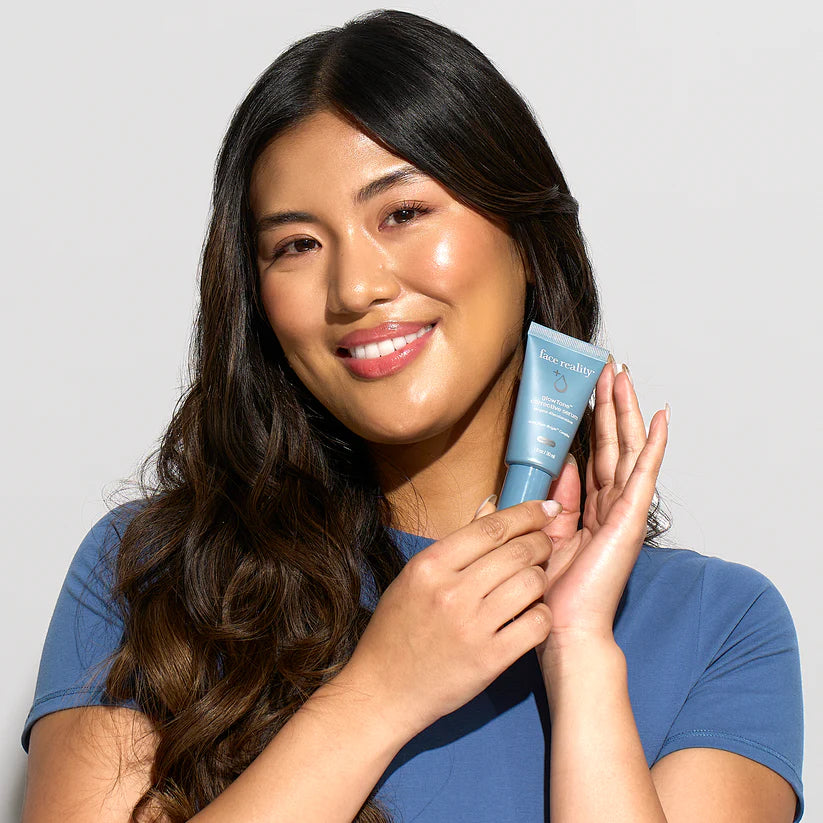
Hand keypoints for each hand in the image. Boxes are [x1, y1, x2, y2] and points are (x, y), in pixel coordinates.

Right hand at [342, 500, 559, 739]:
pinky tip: (534, 613)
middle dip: (541, 543)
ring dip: (541, 578)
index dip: (527, 513)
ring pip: (532, 583)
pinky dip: (542, 614)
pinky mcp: (490, 659)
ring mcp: (472, 626)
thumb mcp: (415, 578)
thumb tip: (490, 508)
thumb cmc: (397, 630)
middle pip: (518, 551)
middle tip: (545, 545)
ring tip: (535, 581)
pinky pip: (536, 624)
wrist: (383, 690)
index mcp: (430, 566)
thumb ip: (455, 547)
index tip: (545, 508)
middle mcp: (452, 592)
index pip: (491, 527)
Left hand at [536, 362, 668, 656]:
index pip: (595, 456)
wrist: (565, 628)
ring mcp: (624, 512)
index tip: (588, 392)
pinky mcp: (630, 519)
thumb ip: (554, 499)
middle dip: (611, 405)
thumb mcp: (545, 534)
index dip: (593, 423)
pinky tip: (659, 417)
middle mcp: (611, 507)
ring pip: (628, 449)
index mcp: (590, 511)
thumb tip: (560, 465)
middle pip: (614, 444)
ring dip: (627, 411)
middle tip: (609, 369)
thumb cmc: (553, 593)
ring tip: (624, 376)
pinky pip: (644, 474)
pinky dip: (654, 444)